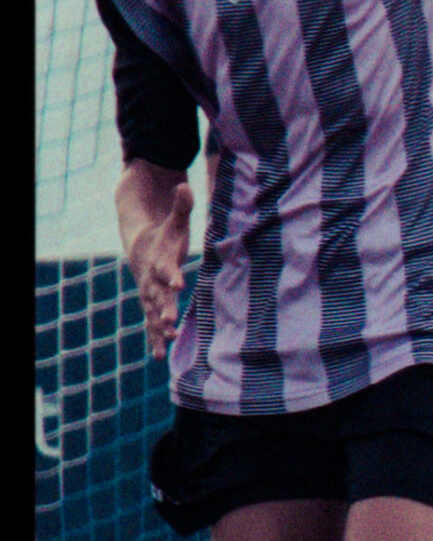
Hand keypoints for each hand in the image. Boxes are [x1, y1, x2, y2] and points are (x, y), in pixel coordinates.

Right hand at [130, 181, 194, 355]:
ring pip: (152, 314)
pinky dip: (155, 339)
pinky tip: (158, 356)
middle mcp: (151, 280)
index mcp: (158, 260)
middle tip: (171, 322)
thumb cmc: (164, 234)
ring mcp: (149, 294)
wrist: (140, 245)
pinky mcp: (151, 305)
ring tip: (166, 343)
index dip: (171, 274)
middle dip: (164, 309)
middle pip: (157, 296)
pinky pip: (151, 324)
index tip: (179, 282)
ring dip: (159, 329)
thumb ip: (181, 206)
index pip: (165, 268)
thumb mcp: (174, 220)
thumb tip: (185, 185)